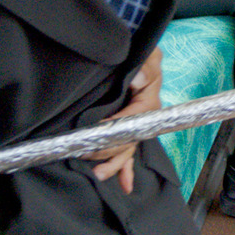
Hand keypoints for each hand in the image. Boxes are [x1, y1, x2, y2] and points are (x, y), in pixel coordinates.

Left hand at [90, 50, 163, 195]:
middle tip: (86, 153)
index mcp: (148, 101)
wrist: (131, 50)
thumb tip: (139, 80)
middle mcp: (143, 117)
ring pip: (126, 150)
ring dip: (114, 163)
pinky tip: (124, 185)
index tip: (96, 130)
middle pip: (128, 140)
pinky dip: (126, 170)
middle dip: (108, 150)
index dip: (115, 127)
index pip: (133, 120)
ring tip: (98, 173)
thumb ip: (146, 65)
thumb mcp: (148, 54)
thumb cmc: (139, 54)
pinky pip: (129, 153)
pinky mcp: (126, 129)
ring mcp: (134, 125)